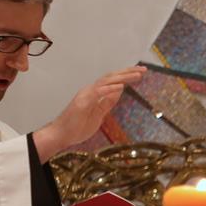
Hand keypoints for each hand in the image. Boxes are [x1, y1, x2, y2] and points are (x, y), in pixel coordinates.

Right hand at [32, 68, 147, 160]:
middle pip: (111, 77)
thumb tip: (119, 90)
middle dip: (128, 72)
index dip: (126, 76)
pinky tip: (121, 86)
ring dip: (122, 77)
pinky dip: (110, 88)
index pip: (112, 81)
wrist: (62, 136)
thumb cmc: (78, 127)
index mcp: (95, 93)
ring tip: (137, 75)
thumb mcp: (99, 114)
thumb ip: (108, 103)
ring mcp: (86, 95)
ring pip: (106, 81)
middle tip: (143, 69)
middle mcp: (90, 90)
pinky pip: (98, 92)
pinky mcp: (83, 102)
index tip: (140, 73)